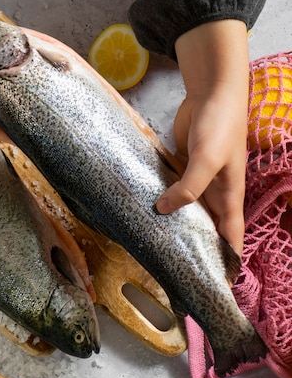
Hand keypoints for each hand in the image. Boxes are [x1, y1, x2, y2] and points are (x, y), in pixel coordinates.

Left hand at [156, 21, 248, 254]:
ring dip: (176, 225)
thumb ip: (189, 187)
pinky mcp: (182, 167)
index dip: (227, 260)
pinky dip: (163, 201)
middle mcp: (215, 193)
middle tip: (175, 270)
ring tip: (156, 245)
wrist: (212, 93)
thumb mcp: (208, 160)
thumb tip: (164, 210)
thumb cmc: (220, 127)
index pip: (231, 237)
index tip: (215, 284)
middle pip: (207, 228)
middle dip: (196, 247)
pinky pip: (173, 190)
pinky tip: (147, 212)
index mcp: (229, 197)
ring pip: (187, 211)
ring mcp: (198, 180)